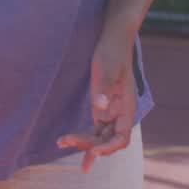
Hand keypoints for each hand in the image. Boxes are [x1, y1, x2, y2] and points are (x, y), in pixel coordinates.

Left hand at [54, 33, 137, 171]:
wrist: (112, 38)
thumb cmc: (112, 51)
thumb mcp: (108, 67)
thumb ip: (105, 87)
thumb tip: (100, 107)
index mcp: (127, 106)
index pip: (122, 136)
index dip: (109, 147)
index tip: (93, 150)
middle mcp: (120, 113)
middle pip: (108, 140)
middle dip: (90, 146)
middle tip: (66, 141)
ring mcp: (110, 111)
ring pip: (100, 136)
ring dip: (84, 143)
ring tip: (61, 142)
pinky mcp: (101, 107)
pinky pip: (94, 129)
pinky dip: (84, 136)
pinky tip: (68, 140)